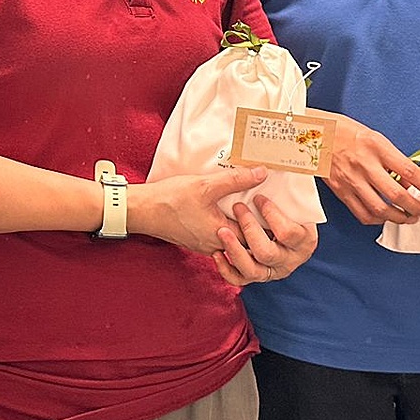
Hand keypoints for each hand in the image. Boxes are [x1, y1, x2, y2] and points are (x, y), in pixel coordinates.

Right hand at [128, 166, 269, 253]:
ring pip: (232, 242)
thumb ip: (236, 180)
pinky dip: (228, 230)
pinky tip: (228, 214)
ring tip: (252, 212)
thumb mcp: (205, 185)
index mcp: (221, 234)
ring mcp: (204, 246)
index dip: (267, 224)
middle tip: (270, 213)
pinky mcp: (196, 242)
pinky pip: (219, 240)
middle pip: (246, 242)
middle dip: (258, 229)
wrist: (142, 211)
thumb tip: (262, 173)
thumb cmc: (171, 200)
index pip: (255, 236)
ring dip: (242, 230)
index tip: (278, 213)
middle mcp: (215, 246)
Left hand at [212, 194, 317, 286]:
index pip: (289, 233)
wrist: (275, 228)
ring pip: (252, 270)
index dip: (272, 215)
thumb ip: (281, 188)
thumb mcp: (286, 199)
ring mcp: (271, 271)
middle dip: (250, 229)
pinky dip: (226, 269)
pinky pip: (239, 279)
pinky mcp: (254, 276)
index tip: (259, 199)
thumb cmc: (283, 208)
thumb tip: (263, 169)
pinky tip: (216, 253)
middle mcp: (289, 260)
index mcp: (305, 240)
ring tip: (222, 231)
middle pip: (267, 252)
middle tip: (237, 208)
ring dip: (235, 250)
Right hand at [325, 115, 419, 225]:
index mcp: (376, 146)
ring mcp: (351, 180)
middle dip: (417, 208)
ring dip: (399, 217)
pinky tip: (384, 217)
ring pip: (380, 209)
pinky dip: (377, 220)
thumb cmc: (345, 131)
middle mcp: (364, 164)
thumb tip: (408, 181)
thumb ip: (392, 159)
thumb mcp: (374, 137)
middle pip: (396, 194)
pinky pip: (362, 213)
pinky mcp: (341, 191)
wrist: (314, 132)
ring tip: (409, 218)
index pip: (409, 171)